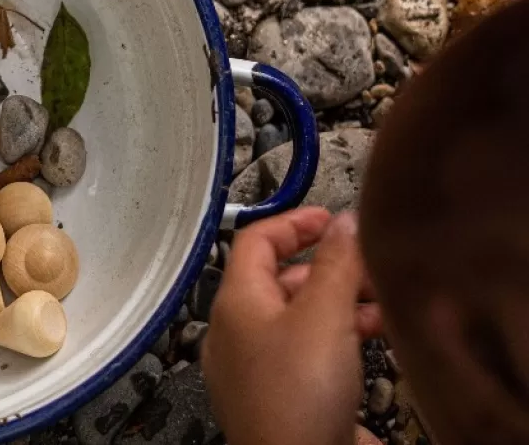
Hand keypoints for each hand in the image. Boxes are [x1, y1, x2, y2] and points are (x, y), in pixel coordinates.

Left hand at [201, 208, 382, 444]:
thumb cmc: (299, 396)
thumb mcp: (323, 315)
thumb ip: (335, 264)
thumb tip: (342, 222)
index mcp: (235, 302)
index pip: (255, 239)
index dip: (294, 222)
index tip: (331, 217)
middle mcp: (237, 333)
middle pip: (281, 281)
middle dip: (329, 269)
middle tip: (370, 266)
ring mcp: (255, 371)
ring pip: (299, 321)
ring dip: (340, 305)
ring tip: (383, 308)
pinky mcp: (280, 402)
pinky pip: (307, 357)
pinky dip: (338, 342)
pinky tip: (373, 347)